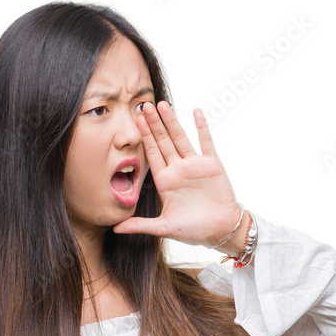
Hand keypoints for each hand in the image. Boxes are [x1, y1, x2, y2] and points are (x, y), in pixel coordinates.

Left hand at [111, 101, 241, 248]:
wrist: (221, 230)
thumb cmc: (194, 231)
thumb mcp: (164, 228)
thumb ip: (139, 225)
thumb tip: (114, 228)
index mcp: (166, 182)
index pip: (152, 154)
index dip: (144, 137)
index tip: (135, 121)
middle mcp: (178, 170)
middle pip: (163, 142)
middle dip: (154, 124)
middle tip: (144, 105)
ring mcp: (194, 165)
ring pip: (180, 138)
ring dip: (172, 121)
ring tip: (162, 104)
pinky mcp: (211, 164)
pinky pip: (205, 141)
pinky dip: (201, 127)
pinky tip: (195, 112)